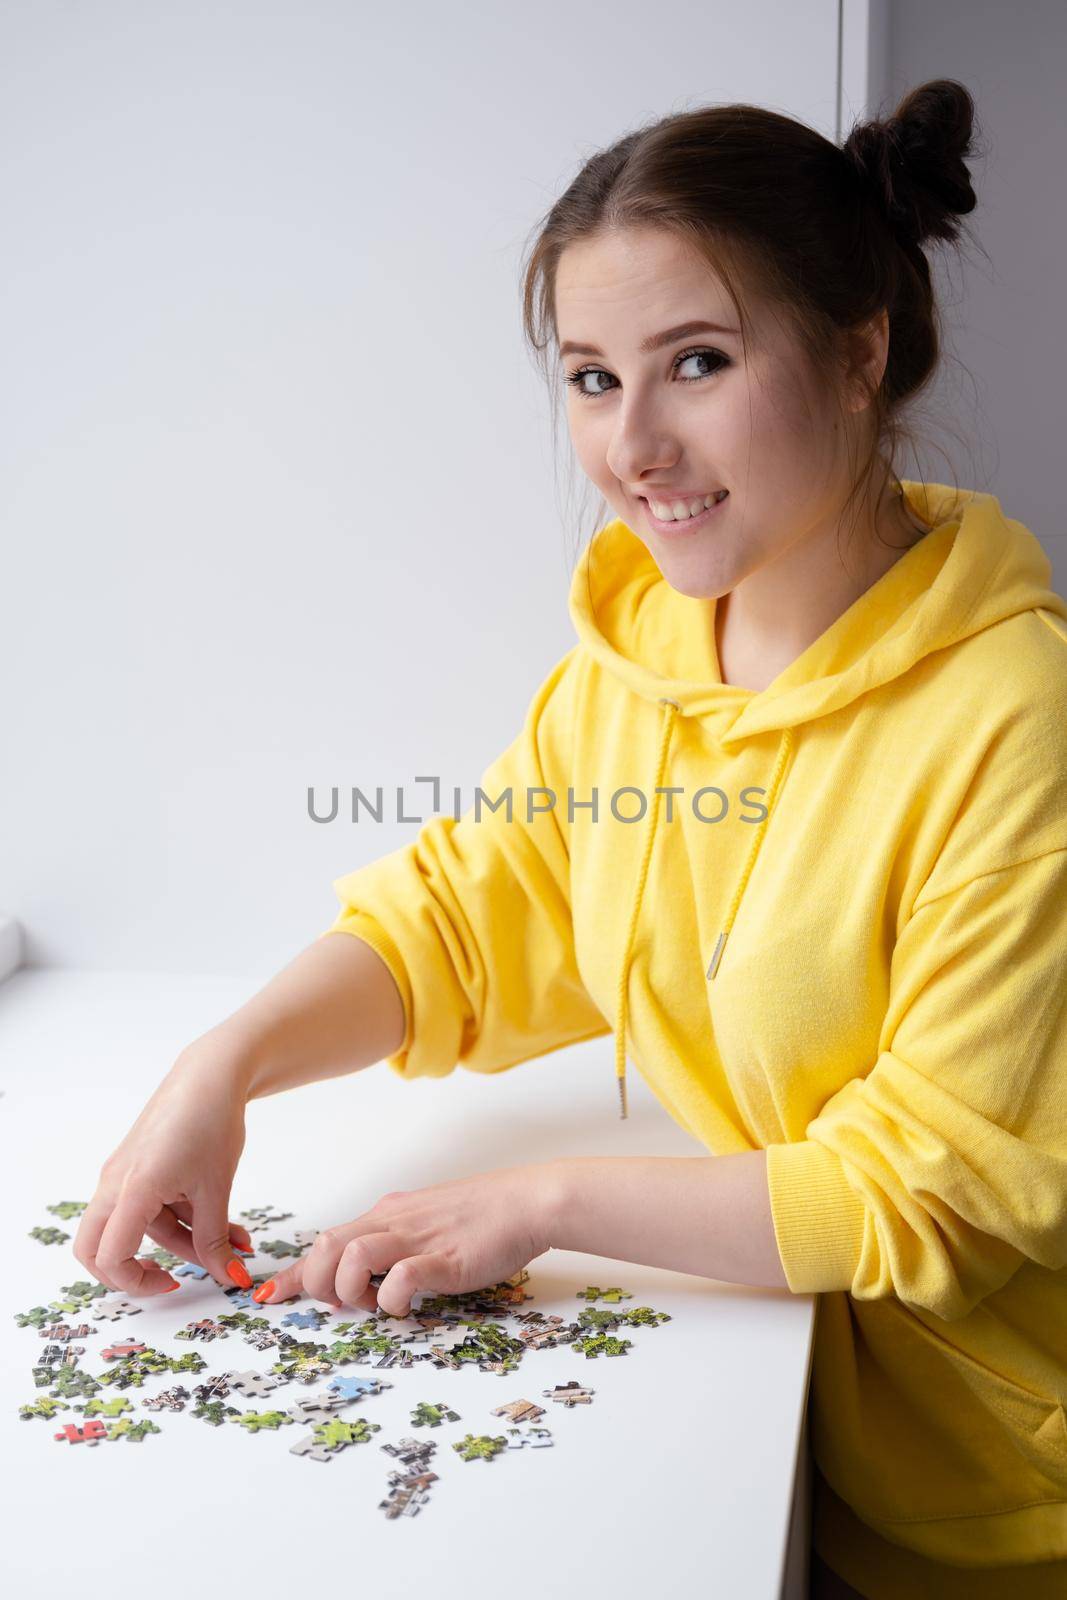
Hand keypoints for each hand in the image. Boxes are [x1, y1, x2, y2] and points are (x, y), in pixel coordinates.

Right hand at [73, 1035, 254, 1297]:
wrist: (212, 1076)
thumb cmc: (210, 1123)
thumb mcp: (216, 1189)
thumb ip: (216, 1239)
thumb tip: (229, 1276)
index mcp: (131, 1190)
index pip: (110, 1256)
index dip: (138, 1283)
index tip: (175, 1284)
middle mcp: (115, 1184)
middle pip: (96, 1248)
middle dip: (132, 1272)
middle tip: (170, 1280)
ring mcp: (123, 1174)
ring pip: (137, 1227)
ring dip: (181, 1242)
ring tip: (235, 1242)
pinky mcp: (137, 1166)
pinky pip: (148, 1206)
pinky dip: (181, 1220)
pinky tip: (225, 1224)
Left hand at [253, 1162, 558, 1317]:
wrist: (525, 1202)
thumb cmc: (482, 1217)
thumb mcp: (425, 1222)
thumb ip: (396, 1241)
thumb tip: (369, 1268)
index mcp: (388, 1214)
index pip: (327, 1240)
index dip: (293, 1272)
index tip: (269, 1295)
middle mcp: (394, 1222)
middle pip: (327, 1245)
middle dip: (316, 1282)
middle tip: (340, 1303)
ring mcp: (417, 1239)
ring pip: (352, 1254)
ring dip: (348, 1287)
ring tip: (370, 1303)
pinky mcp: (443, 1259)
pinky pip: (399, 1278)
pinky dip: (390, 1299)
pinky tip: (403, 1306)